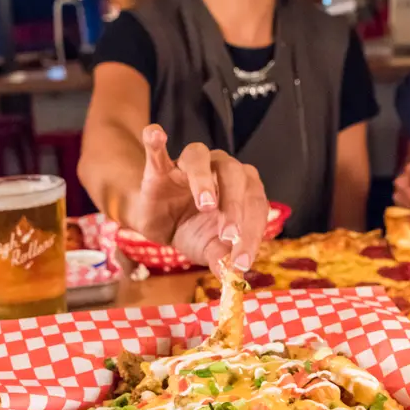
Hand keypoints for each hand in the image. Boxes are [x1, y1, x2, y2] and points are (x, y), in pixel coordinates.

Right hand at [127, 125, 268, 275]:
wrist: (159, 225)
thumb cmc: (192, 231)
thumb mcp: (209, 248)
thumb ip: (222, 257)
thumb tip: (233, 275)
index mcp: (241, 186)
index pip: (253, 203)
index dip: (251, 233)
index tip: (242, 261)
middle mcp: (219, 167)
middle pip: (234, 175)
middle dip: (234, 206)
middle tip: (229, 235)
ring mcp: (188, 164)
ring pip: (200, 157)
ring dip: (203, 180)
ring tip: (206, 205)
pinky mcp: (158, 168)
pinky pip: (157, 151)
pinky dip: (156, 140)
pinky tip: (156, 134)